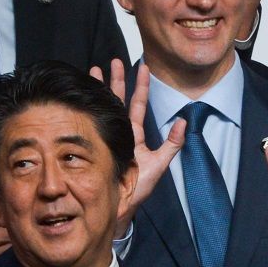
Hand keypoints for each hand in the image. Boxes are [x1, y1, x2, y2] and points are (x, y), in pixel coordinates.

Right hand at [90, 59, 184, 236]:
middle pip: (118, 99)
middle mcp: (120, 131)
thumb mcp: (160, 164)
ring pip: (103, 106)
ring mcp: (106, 135)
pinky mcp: (94, 143)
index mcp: (135, 134)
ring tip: (94, 69)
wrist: (118, 205)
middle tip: (113, 61)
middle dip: (116, 79)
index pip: (138, 104)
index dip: (140, 86)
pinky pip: (91, 122)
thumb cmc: (138, 188)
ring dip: (99, 88)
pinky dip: (86, 107)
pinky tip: (82, 94)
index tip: (142, 66)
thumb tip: (185, 121)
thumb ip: (173, 143)